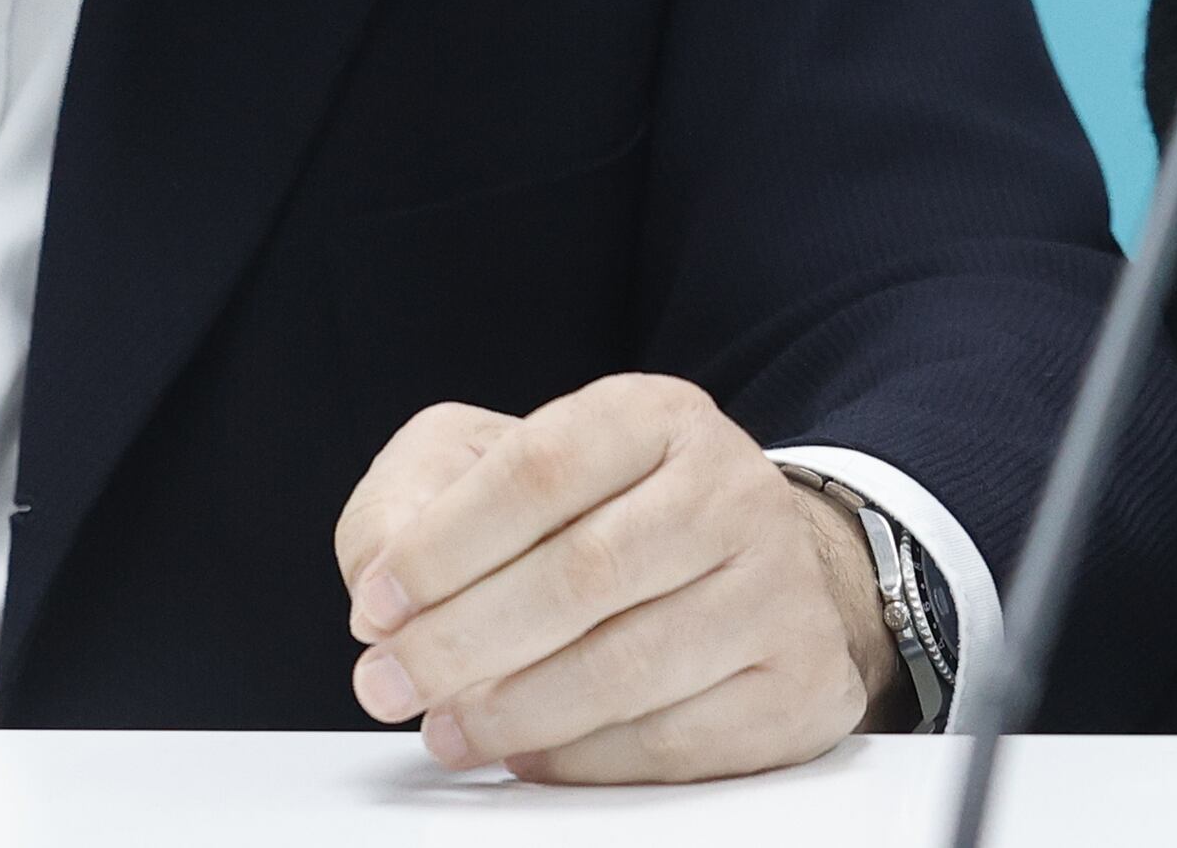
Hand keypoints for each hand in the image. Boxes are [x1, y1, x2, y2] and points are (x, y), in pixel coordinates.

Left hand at [336, 374, 897, 781]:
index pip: (541, 469)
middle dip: (461, 643)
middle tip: (388, 686)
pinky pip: (675, 743)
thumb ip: (416, 502)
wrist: (751, 571)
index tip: (375, 605)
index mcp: (657, 415)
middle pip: (583, 573)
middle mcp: (732, 488)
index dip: (444, 545)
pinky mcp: (800, 683)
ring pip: (627, 667)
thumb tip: (379, 586)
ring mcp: (777, 587)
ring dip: (513, 712)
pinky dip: (584, 760)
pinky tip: (529, 753)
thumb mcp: (494, 467)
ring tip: (445, 730)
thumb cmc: (600, 521)